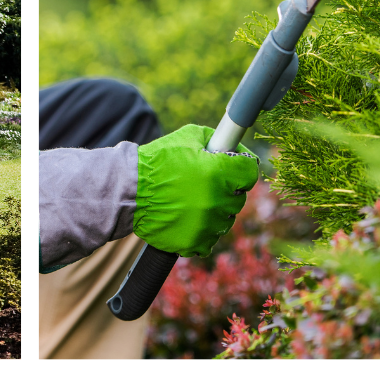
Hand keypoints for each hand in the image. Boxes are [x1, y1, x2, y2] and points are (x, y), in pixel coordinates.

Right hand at [134, 124, 258, 256]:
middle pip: (239, 197)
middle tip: (206, 182)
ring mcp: (207, 225)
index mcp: (218, 172)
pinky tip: (187, 217)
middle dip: (227, 188)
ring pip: (225, 219)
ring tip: (192, 199)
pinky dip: (202, 230)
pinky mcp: (195, 242)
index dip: (241, 167)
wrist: (130, 190)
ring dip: (215, 210)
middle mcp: (217, 200)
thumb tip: (233, 146)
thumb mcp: (188, 137)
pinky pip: (210, 239)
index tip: (233, 167)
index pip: (250, 171)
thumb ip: (215, 139)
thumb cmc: (158, 160)